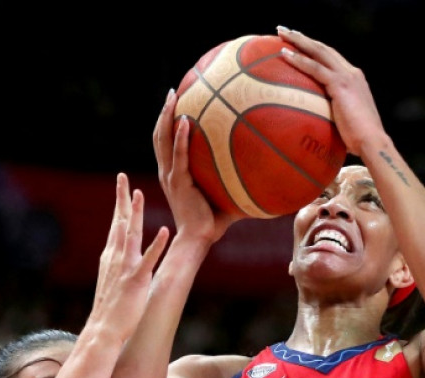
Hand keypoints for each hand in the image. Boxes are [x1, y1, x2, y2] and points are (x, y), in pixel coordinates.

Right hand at [89, 173, 169, 340]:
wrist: (104, 329)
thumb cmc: (111, 309)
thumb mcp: (114, 281)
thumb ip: (119, 266)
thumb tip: (123, 258)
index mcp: (112, 256)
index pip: (116, 224)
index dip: (120, 204)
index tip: (122, 185)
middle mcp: (116, 257)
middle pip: (119, 222)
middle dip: (121, 198)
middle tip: (122, 177)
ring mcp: (126, 267)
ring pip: (131, 234)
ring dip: (136, 213)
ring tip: (140, 194)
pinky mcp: (137, 279)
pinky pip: (149, 259)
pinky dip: (156, 244)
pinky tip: (164, 230)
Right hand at [153, 90, 237, 243]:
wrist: (199, 238)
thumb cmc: (213, 221)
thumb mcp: (224, 195)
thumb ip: (236, 180)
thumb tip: (264, 171)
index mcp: (174, 173)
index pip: (165, 143)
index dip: (166, 123)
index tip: (175, 104)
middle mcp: (168, 171)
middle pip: (160, 136)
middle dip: (164, 112)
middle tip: (172, 92)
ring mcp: (170, 176)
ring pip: (163, 140)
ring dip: (166, 116)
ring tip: (172, 97)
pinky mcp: (178, 181)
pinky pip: (178, 155)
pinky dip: (181, 137)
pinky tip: (187, 121)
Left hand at [276, 26, 386, 155]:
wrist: (372, 142)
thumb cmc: (358, 140)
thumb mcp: (345, 122)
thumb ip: (332, 114)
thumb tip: (314, 122)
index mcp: (354, 79)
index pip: (331, 58)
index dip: (315, 49)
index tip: (299, 43)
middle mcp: (352, 73)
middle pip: (324, 49)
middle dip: (304, 38)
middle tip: (285, 31)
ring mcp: (347, 76)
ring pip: (319, 52)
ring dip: (299, 40)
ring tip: (282, 33)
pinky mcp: (340, 84)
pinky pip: (315, 68)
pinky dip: (299, 60)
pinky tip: (284, 54)